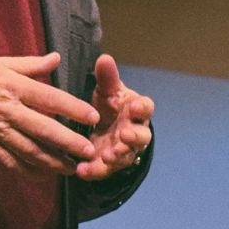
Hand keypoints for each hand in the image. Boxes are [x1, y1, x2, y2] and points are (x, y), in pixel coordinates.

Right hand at [0, 53, 98, 174]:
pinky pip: (11, 163)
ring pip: (31, 151)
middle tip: (90, 151)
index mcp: (14, 86)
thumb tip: (56, 58)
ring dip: (54, 162)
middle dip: (70, 142)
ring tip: (73, 168)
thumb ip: (30, 64)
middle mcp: (8, 110)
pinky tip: (45, 174)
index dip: (73, 109)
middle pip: (45, 129)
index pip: (50, 98)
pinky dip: (30, 171)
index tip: (93, 117)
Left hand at [75, 53, 153, 180]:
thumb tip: (104, 57)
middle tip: (124, 135)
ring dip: (117, 157)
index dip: (143, 108)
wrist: (103, 130)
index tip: (136, 107)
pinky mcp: (108, 165)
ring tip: (107, 155)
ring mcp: (123, 151)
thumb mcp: (107, 91)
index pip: (146, 108)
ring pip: (126, 156)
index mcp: (136, 111)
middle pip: (142, 137)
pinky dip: (94, 171)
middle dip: (134, 137)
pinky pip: (104, 171)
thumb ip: (107, 77)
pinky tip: (81, 170)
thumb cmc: (110, 106)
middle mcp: (134, 132)